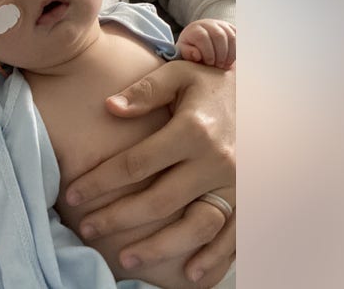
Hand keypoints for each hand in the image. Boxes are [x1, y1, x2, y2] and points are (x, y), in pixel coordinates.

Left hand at [64, 60, 235, 283]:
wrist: (269, 95)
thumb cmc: (214, 86)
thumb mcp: (181, 75)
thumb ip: (145, 91)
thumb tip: (109, 107)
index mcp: (193, 130)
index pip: (136, 163)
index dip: (100, 182)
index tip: (74, 195)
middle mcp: (216, 161)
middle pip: (160, 200)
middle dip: (119, 218)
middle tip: (87, 229)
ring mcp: (237, 184)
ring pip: (196, 226)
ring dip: (161, 248)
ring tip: (128, 258)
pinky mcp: (251, 198)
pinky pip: (233, 235)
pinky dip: (214, 258)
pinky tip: (190, 274)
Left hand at [177, 19, 235, 68]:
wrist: (198, 40)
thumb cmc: (191, 49)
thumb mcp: (184, 52)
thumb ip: (188, 53)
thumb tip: (197, 54)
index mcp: (195, 29)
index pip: (202, 37)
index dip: (208, 52)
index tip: (209, 64)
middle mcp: (209, 23)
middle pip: (219, 36)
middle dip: (220, 54)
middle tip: (219, 66)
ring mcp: (222, 24)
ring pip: (231, 36)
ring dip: (230, 53)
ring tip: (225, 65)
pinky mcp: (231, 28)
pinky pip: (239, 37)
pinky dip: (237, 50)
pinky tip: (231, 60)